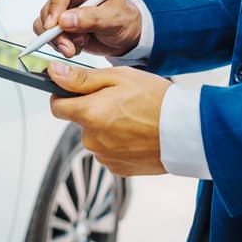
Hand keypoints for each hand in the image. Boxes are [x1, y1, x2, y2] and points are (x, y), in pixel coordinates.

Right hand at [33, 0, 142, 57]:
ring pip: (46, 23)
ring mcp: (66, 9)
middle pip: (49, 7)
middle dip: (56, 31)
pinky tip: (77, 47)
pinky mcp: (62, 25)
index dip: (55, 4)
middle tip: (68, 47)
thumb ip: (91, 18)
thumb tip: (65, 21)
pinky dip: (60, 45)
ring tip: (79, 46)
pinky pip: (49, 35)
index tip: (55, 25)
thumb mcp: (115, 19)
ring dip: (59, 40)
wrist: (128, 37)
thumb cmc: (126, 20)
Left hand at [47, 62, 170, 176]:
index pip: (57, 107)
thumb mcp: (119, 78)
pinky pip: (109, 151)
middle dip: (92, 110)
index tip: (78, 90)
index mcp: (89, 114)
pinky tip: (137, 133)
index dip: (64, 95)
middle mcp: (92, 139)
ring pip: (95, 136)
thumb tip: (54, 73)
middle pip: (79, 121)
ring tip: (133, 117)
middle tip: (119, 100)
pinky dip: (118, 142)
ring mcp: (104, 156)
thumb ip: (81, 78)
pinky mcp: (118, 168)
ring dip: (106, 127)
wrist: (187, 131)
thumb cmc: (156, 100)